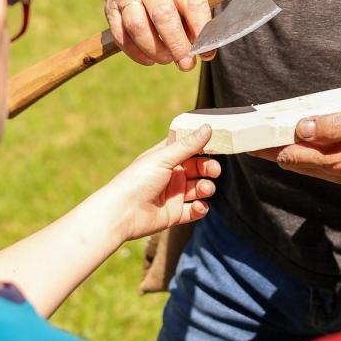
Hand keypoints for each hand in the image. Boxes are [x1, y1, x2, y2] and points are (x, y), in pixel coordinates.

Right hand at [105, 0, 215, 70]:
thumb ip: (194, 19)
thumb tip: (202, 53)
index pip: (192, 1)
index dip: (201, 29)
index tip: (205, 51)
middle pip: (162, 14)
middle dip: (176, 43)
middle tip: (186, 63)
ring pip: (137, 26)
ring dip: (154, 50)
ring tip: (166, 59)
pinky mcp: (111, 10)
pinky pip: (121, 36)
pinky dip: (136, 53)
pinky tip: (149, 59)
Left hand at [113, 125, 220, 240]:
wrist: (121, 213)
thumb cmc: (137, 180)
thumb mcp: (163, 158)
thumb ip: (188, 145)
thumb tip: (208, 127)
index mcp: (166, 157)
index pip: (189, 148)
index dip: (203, 146)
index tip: (218, 145)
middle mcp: (171, 174)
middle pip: (197, 168)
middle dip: (208, 168)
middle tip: (214, 171)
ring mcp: (173, 194)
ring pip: (198, 189)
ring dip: (206, 188)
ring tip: (205, 189)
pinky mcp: (174, 213)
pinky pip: (194, 210)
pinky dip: (201, 208)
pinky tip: (199, 206)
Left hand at [251, 98, 340, 184]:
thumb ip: (334, 126)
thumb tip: (301, 129)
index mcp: (338, 161)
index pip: (290, 156)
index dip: (266, 147)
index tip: (245, 139)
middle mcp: (338, 172)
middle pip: (293, 162)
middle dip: (270, 148)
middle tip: (248, 134)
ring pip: (306, 163)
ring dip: (287, 149)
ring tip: (267, 133)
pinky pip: (320, 162)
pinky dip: (305, 150)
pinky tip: (302, 137)